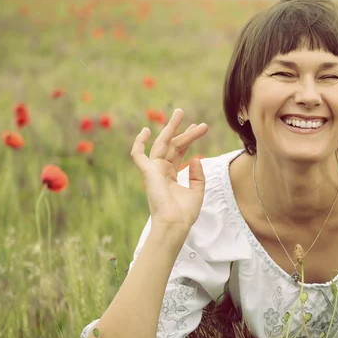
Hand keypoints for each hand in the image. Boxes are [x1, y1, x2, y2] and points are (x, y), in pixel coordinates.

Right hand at [130, 108, 208, 230]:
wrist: (175, 223)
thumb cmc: (184, 213)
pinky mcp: (147, 172)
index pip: (179, 151)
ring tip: (180, 113)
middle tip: (192, 118)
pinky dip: (138, 143)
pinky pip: (138, 155)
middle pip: (172, 145)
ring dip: (171, 128)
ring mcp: (153, 171)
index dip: (189, 139)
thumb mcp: (196, 192)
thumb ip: (197, 175)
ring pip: (162, 144)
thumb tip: (195, 157)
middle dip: (182, 130)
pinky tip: (145, 131)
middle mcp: (161, 171)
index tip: (199, 128)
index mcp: (171, 175)